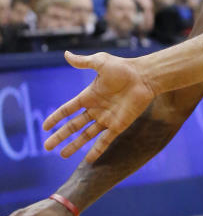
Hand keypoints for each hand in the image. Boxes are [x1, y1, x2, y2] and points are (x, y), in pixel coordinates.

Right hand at [43, 50, 157, 162]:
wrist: (145, 77)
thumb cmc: (124, 68)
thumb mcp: (101, 62)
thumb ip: (83, 62)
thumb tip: (66, 54)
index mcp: (89, 96)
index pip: (67, 110)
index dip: (56, 118)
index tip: (45, 127)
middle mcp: (96, 109)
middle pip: (73, 126)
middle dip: (60, 136)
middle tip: (47, 147)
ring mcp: (107, 118)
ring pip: (87, 135)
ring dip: (74, 145)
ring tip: (62, 155)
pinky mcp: (119, 125)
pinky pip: (105, 140)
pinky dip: (97, 150)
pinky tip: (88, 160)